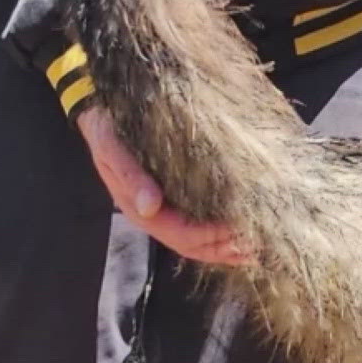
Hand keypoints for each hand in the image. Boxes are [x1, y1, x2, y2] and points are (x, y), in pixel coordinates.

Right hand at [76, 107, 254, 264]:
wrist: (100, 114)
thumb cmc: (109, 130)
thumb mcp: (112, 149)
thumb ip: (131, 177)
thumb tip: (150, 207)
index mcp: (141, 209)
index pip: (182, 235)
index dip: (212, 238)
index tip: (240, 231)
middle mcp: (156, 215)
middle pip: (195, 246)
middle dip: (226, 248)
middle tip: (260, 244)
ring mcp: (166, 210)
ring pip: (200, 242)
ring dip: (229, 247)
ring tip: (260, 246)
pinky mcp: (176, 198)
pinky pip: (202, 225)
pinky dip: (224, 235)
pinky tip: (245, 233)